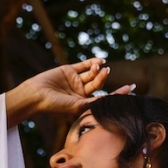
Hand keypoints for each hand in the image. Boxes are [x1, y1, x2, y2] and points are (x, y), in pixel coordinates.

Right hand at [7, 58, 134, 124]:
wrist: (36, 95)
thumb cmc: (55, 105)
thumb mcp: (77, 106)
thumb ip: (94, 102)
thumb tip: (110, 100)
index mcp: (83, 104)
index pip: (103, 97)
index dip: (117, 93)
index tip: (131, 88)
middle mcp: (80, 92)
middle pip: (97, 83)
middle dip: (104, 77)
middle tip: (108, 72)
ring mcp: (74, 81)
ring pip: (91, 73)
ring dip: (98, 70)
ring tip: (100, 67)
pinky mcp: (68, 70)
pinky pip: (84, 65)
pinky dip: (93, 62)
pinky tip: (100, 60)